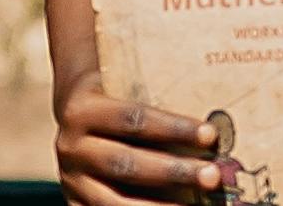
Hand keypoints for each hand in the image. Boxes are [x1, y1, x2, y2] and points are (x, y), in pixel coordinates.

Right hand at [55, 88, 228, 205]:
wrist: (74, 113)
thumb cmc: (116, 96)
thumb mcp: (125, 88)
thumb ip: (155, 100)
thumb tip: (209, 127)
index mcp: (82, 111)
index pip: (133, 119)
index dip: (173, 128)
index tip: (210, 135)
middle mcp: (71, 147)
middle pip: (127, 163)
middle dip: (173, 172)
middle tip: (212, 176)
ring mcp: (71, 180)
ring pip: (117, 201)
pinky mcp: (76, 203)